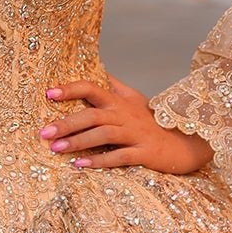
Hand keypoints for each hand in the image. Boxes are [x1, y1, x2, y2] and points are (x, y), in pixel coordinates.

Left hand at [39, 76, 213, 175]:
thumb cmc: (154, 122)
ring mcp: (136, 134)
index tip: (49, 93)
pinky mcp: (144, 153)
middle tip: (44, 133)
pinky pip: (119, 156)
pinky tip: (81, 165)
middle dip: (66, 122)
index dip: (71, 89)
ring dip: (78, 141)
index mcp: (120, 101)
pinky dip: (99, 160)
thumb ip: (114, 85)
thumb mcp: (134, 99)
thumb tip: (97, 68)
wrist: (187, 143)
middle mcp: (126, 115)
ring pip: (103, 134)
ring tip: (56, 149)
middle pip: (92, 114)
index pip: (92, 88)